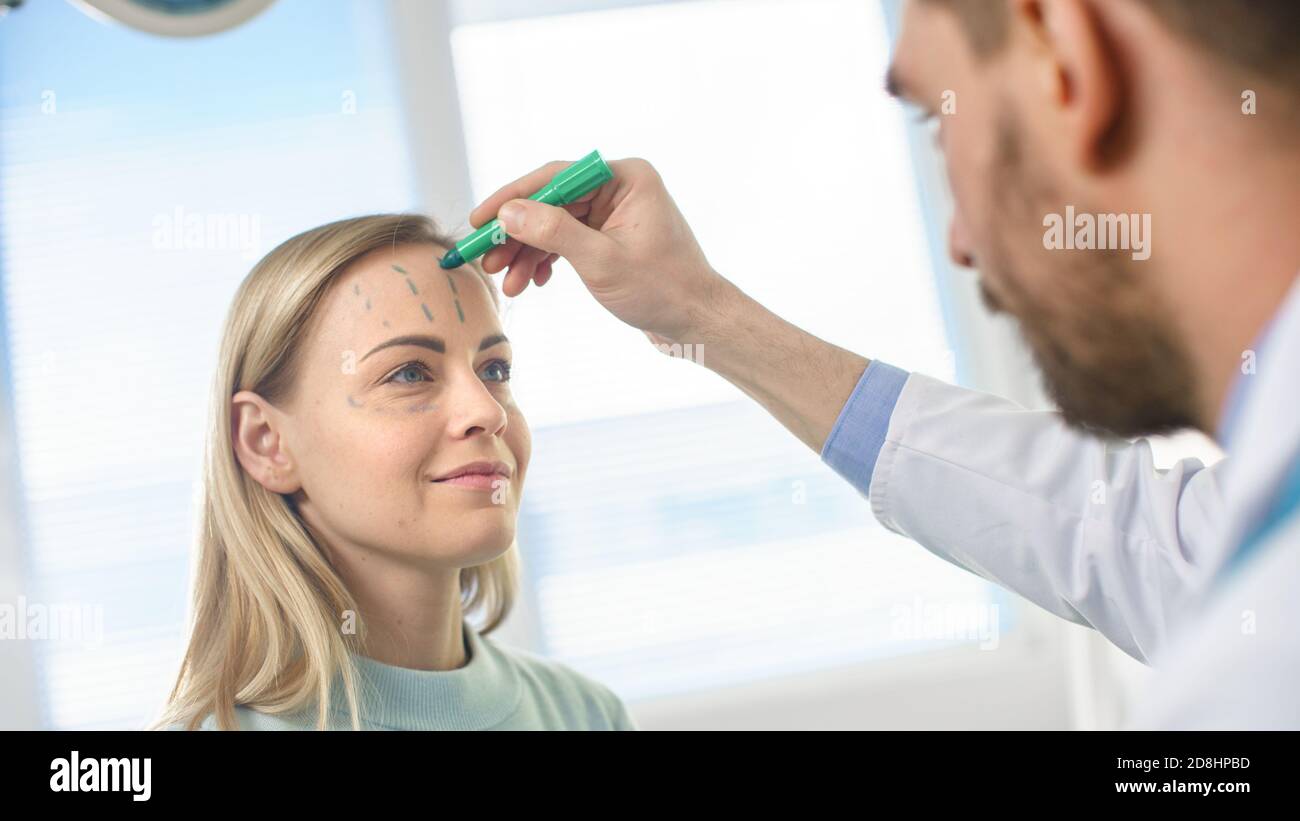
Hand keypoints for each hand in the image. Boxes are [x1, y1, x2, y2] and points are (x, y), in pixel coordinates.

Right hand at [469, 157, 731, 344]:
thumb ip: (554, 233)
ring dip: (528, 252)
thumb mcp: (602, 262)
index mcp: (626, 178)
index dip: (512, 198)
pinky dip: (547, 260)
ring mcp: (615, 213)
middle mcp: (620, 187)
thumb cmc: (663, 290)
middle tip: (486, 258)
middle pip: (551, 202)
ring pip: (555, 224)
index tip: (480, 219)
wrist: (697, 322)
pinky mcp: (611, 237)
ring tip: (507, 281)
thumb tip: (509, 211)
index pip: (555, 177)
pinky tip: (533, 282)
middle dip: (517, 233)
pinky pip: (568, 240)